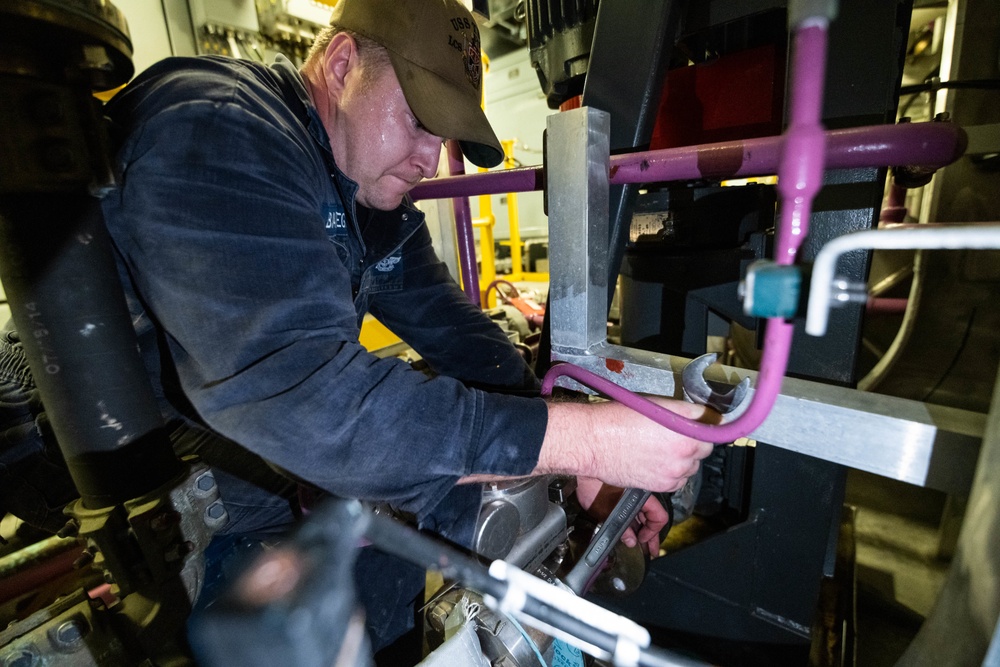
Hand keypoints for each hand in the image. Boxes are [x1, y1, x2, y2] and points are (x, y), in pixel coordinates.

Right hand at [538, 397, 718, 493]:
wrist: (594, 442)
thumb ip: (685, 412)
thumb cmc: (617, 419)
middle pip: (705, 448)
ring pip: (692, 466)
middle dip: (694, 441)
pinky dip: (672, 473)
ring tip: (661, 450)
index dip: (705, 423)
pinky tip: (656, 462)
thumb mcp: (656, 404)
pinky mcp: (663, 485)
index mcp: (687, 427)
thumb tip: (703, 416)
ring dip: (683, 459)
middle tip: (674, 435)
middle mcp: (686, 451)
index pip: (714, 425)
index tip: (700, 423)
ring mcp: (675, 470)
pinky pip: (679, 480)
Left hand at [575, 477, 667, 556]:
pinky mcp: (624, 497)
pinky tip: (630, 533)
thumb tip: (632, 541)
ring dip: (641, 530)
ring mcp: (632, 497)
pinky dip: (633, 523)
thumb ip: (623, 529)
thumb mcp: (608, 513)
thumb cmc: (595, 487)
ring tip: (641, 545)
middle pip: (652, 518)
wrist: (585, 474)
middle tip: (651, 550)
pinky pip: (633, 512)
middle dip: (651, 535)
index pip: (659, 517)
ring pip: (642, 516)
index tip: (642, 540)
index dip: (652, 532)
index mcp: (642, 498)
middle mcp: (640, 497)